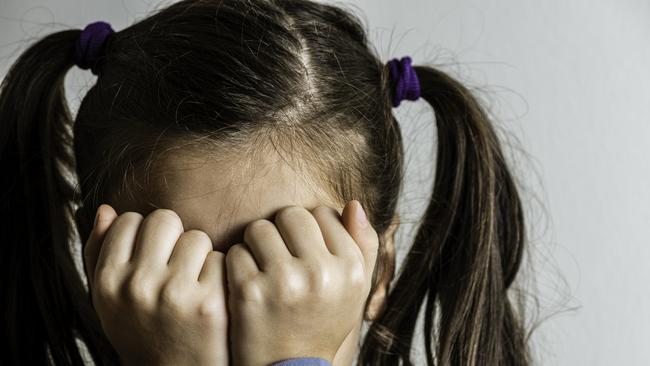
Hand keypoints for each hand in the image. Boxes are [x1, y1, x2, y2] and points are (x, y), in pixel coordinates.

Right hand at [83, 205, 228, 365]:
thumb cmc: (143, 332)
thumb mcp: (109, 300)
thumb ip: (100, 253)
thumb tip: (107, 209)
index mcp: (108, 282)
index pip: (129, 219)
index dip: (144, 234)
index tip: (151, 254)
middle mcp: (138, 286)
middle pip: (165, 219)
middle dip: (173, 236)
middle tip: (176, 264)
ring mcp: (175, 294)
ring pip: (196, 236)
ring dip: (199, 254)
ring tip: (193, 282)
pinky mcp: (211, 303)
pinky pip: (221, 258)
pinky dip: (220, 273)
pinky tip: (212, 294)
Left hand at [225, 200, 378, 364]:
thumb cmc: (321, 324)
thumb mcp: (354, 291)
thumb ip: (362, 246)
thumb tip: (353, 204)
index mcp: (351, 269)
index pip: (323, 213)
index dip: (309, 231)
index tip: (304, 254)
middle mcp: (321, 273)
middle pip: (290, 214)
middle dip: (281, 232)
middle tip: (280, 259)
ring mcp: (284, 282)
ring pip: (259, 228)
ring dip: (256, 246)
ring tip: (263, 271)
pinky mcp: (249, 292)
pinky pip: (236, 252)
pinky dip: (236, 266)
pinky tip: (247, 286)